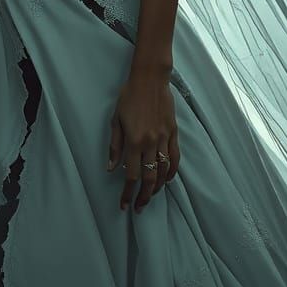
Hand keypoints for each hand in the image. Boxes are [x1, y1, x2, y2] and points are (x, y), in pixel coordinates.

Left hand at [106, 74, 179, 212]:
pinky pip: (175, 157)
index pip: (132, 175)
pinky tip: (167, 179)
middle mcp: (150, 142)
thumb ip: (115, 145)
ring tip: (151, 196)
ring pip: (164, 170)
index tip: (124, 204)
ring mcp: (164, 138)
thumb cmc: (129, 96)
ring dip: (157, 187)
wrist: (150, 79)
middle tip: (138, 207)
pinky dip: (172, 171)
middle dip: (144, 196)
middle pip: (150, 178)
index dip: (127, 193)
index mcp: (134, 140)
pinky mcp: (173, 132)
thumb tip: (112, 168)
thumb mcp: (116, 120)